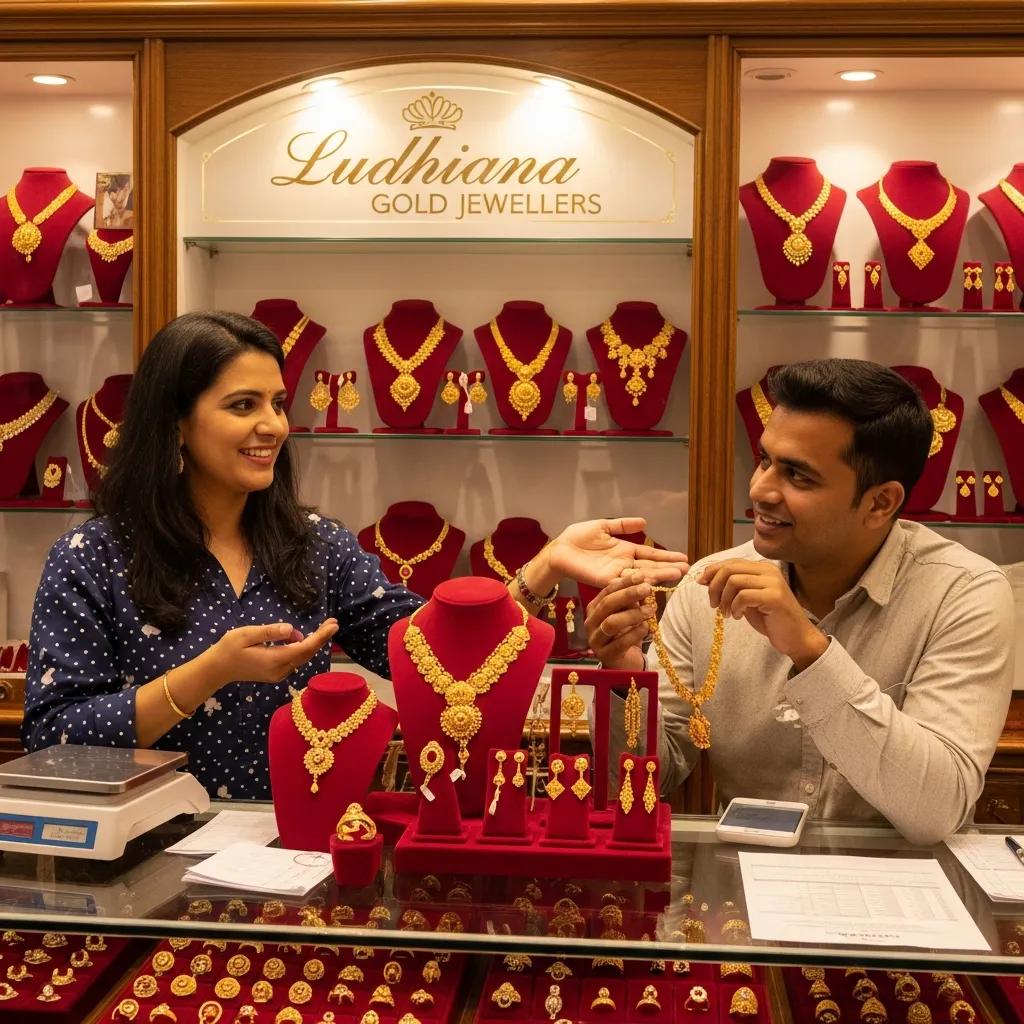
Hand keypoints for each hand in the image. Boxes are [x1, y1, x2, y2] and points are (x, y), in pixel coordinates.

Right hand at [206, 619, 339, 685]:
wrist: (216, 669)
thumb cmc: (228, 648)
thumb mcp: (246, 634)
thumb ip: (270, 632)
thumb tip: (292, 629)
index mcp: (274, 660)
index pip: (304, 648)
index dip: (320, 637)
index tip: (333, 625)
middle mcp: (280, 670)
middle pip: (306, 654)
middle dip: (321, 638)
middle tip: (333, 622)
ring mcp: (278, 674)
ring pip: (302, 658)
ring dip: (314, 643)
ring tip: (325, 627)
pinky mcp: (276, 673)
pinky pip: (295, 660)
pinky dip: (303, 649)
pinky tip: (307, 638)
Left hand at [546, 517, 688, 587]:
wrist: (559, 549)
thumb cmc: (578, 538)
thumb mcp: (603, 526)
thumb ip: (622, 525)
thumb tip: (644, 522)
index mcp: (624, 551)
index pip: (650, 555)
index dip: (667, 557)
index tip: (684, 559)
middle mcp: (623, 564)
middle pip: (650, 567)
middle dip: (668, 568)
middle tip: (687, 570)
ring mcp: (615, 574)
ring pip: (641, 576)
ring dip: (658, 576)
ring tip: (676, 575)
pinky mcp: (605, 581)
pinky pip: (624, 582)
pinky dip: (637, 582)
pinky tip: (651, 582)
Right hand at [583, 571, 652, 669]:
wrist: (625, 663)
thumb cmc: (627, 635)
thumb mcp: (629, 614)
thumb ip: (634, 600)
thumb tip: (645, 582)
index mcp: (594, 609)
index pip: (607, 591)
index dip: (624, 582)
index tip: (641, 576)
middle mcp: (591, 623)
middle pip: (607, 604)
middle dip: (628, 594)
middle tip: (647, 589)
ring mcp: (596, 640)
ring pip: (612, 623)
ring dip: (633, 614)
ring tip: (650, 610)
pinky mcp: (606, 655)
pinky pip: (621, 642)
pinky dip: (636, 632)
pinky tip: (646, 627)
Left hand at [700, 560, 826, 670]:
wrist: (796, 637)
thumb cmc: (771, 619)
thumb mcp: (747, 599)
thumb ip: (731, 587)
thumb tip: (705, 578)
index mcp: (762, 568)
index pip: (730, 562)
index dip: (712, 571)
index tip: (701, 584)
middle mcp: (768, 571)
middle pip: (729, 569)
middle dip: (714, 586)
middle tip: (713, 604)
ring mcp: (773, 583)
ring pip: (734, 581)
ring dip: (724, 599)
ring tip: (726, 613)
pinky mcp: (774, 597)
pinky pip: (743, 596)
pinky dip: (735, 607)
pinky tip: (738, 617)